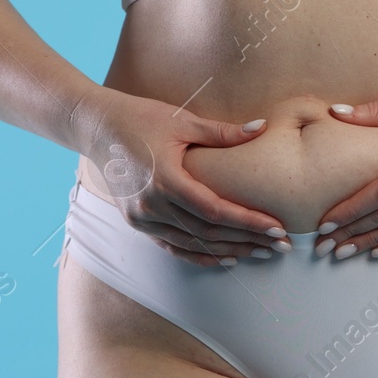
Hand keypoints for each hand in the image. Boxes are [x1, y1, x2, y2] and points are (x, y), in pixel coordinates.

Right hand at [77, 90, 290, 265]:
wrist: (97, 127)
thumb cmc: (142, 118)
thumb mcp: (183, 122)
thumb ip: (223, 133)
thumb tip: (262, 127)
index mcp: (166, 180)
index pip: (215, 211)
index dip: (248, 222)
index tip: (277, 228)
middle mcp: (152, 205)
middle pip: (207, 233)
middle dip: (248, 241)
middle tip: (280, 246)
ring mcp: (141, 217)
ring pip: (192, 244)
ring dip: (228, 251)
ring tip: (260, 253)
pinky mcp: (136, 221)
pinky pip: (172, 246)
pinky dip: (199, 255)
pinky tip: (226, 258)